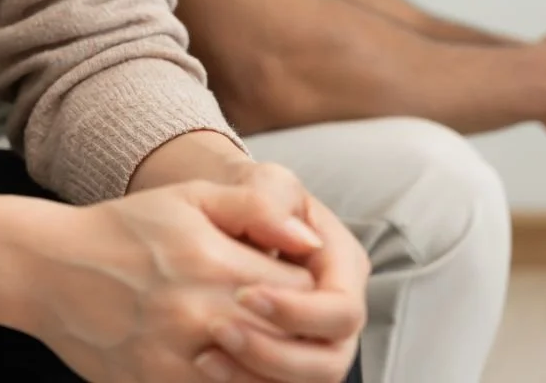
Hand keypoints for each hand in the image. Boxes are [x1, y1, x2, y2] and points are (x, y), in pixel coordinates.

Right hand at [22, 181, 350, 382]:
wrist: (49, 269)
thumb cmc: (124, 229)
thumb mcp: (190, 198)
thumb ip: (255, 210)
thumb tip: (309, 241)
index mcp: (215, 262)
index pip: (303, 291)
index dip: (310, 288)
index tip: (296, 281)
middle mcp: (200, 314)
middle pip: (287, 339)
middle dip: (296, 329)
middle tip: (285, 316)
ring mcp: (178, 358)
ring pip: (260, 378)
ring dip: (272, 362)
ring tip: (261, 340)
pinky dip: (234, 380)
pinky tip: (228, 362)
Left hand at [195, 163, 368, 382]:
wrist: (221, 218)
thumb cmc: (247, 196)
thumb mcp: (260, 182)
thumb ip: (272, 200)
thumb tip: (300, 240)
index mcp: (343, 267)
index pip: (341, 308)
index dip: (298, 311)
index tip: (244, 294)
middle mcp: (336, 313)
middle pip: (330, 359)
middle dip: (275, 353)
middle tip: (218, 328)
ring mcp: (314, 343)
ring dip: (257, 375)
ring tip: (205, 353)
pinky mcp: (285, 363)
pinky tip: (202, 365)